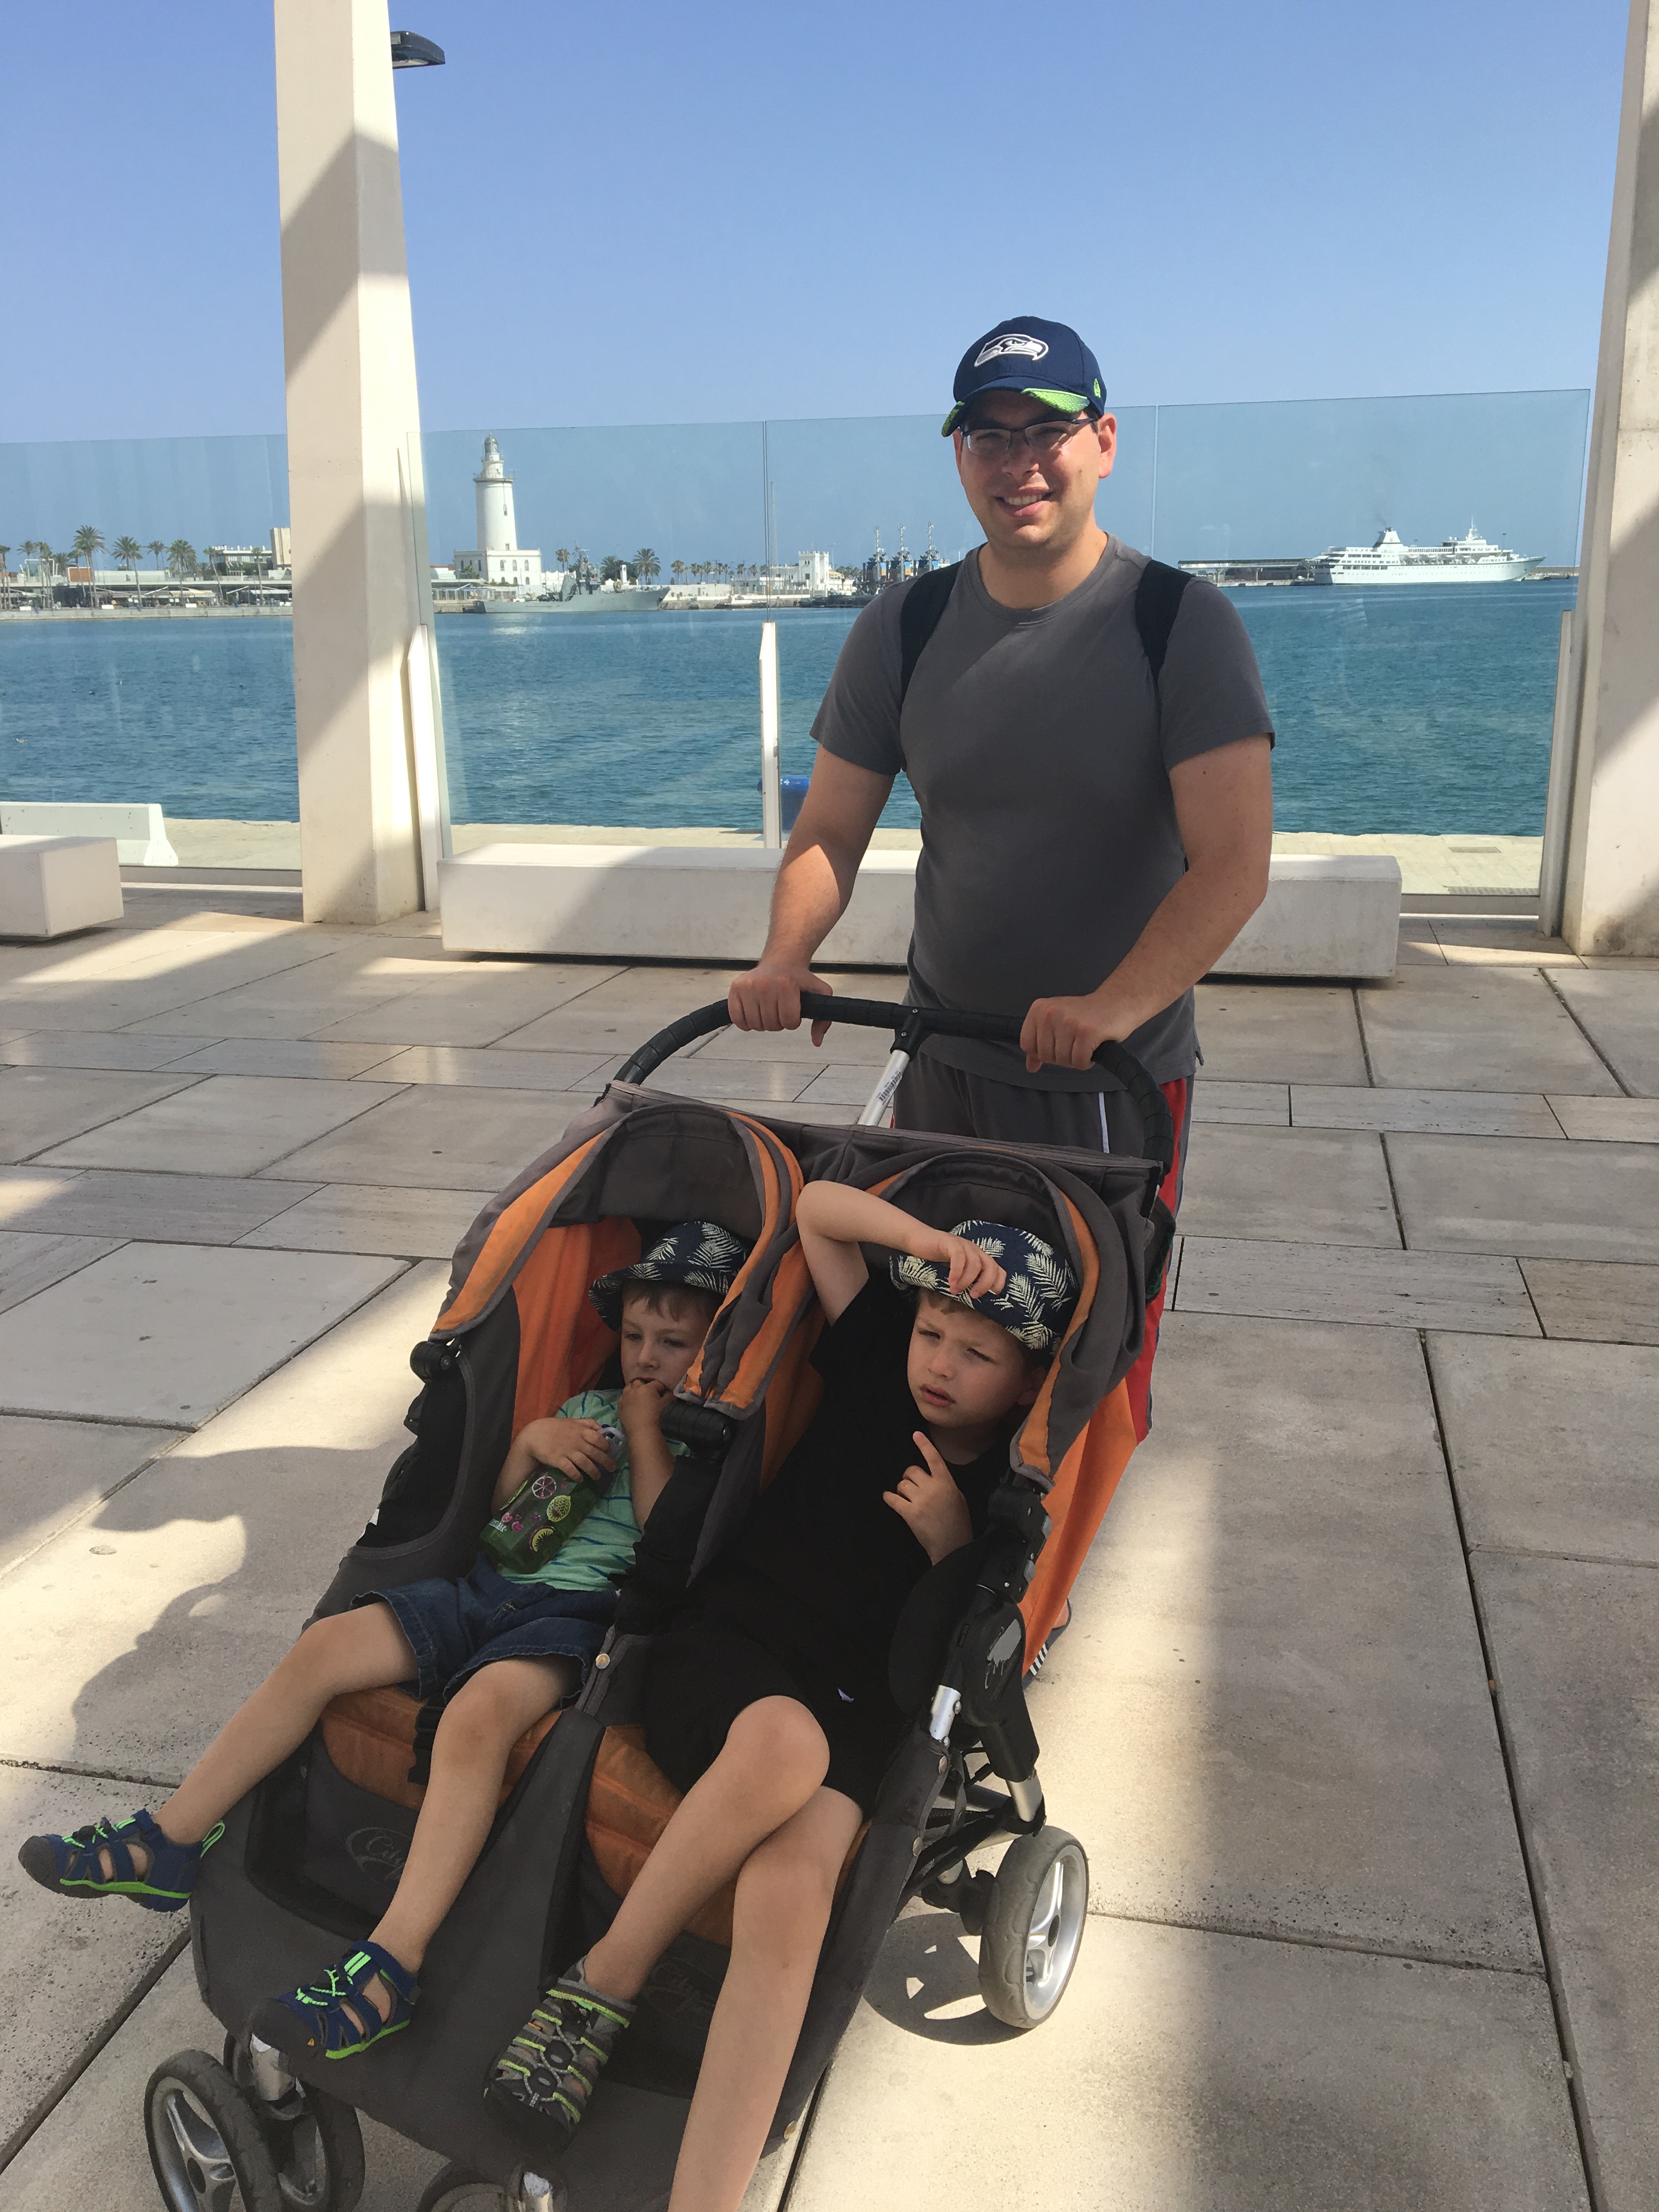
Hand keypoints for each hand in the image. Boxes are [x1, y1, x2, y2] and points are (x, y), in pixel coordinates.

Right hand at [518, 1416, 613, 1483]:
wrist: (535, 1434)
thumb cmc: (556, 1427)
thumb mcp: (573, 1421)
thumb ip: (588, 1423)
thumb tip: (602, 1429)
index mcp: (581, 1431)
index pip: (598, 1438)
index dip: (606, 1446)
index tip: (609, 1451)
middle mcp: (576, 1441)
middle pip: (595, 1453)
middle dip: (606, 1462)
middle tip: (612, 1468)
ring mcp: (567, 1451)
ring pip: (585, 1463)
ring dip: (593, 1471)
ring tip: (598, 1477)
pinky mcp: (558, 1460)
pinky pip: (570, 1470)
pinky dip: (577, 1475)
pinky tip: (580, 1479)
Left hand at [617, 1377, 671, 1437]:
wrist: (642, 1432)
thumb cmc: (657, 1417)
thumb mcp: (667, 1404)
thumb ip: (669, 1395)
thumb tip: (667, 1392)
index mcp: (647, 1387)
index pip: (656, 1383)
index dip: (661, 1387)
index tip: (664, 1392)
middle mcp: (634, 1389)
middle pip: (639, 1382)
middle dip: (644, 1385)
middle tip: (650, 1393)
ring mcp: (625, 1397)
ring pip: (628, 1388)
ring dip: (634, 1390)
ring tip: (639, 1397)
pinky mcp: (619, 1406)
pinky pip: (622, 1398)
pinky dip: (627, 1399)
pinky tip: (631, 1405)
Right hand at [728, 961, 833, 1045]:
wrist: (781, 961)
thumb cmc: (798, 978)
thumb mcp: (820, 992)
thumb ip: (823, 1019)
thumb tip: (816, 1041)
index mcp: (786, 985)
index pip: (789, 1022)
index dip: (793, 1022)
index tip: (793, 1011)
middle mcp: (765, 984)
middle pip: (771, 1025)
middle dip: (778, 1022)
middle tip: (779, 1010)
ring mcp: (748, 986)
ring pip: (755, 1024)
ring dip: (763, 1023)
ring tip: (768, 1009)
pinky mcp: (735, 988)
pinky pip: (737, 1019)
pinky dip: (745, 1022)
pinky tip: (754, 1013)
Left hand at [884, 1433, 974, 1564]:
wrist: (952, 1547)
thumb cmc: (959, 1523)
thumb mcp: (959, 1499)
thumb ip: (945, 1485)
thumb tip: (932, 1478)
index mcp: (947, 1484)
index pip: (934, 1459)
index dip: (925, 1446)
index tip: (915, 1434)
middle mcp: (932, 1488)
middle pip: (912, 1471)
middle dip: (910, 1477)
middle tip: (912, 1486)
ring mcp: (920, 1501)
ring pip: (902, 1484)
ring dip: (902, 1489)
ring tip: (907, 1498)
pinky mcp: (909, 1514)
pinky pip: (893, 1499)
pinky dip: (889, 1498)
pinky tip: (889, 1498)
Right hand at [931, 1232, 1005, 1299]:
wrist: (917, 1240)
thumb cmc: (936, 1259)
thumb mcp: (955, 1273)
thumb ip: (965, 1281)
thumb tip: (973, 1301)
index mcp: (979, 1258)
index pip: (999, 1271)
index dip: (998, 1285)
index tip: (988, 1300)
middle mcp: (975, 1250)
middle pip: (991, 1267)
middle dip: (985, 1284)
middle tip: (973, 1297)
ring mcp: (963, 1245)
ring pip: (975, 1264)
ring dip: (967, 1281)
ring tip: (955, 1291)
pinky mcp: (950, 1242)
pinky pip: (959, 1257)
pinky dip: (956, 1272)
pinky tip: (950, 1282)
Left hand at [1019, 988, 1130, 1073]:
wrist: (1117, 1002)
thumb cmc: (1086, 1015)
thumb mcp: (1057, 1023)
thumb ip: (1040, 1044)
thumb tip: (1031, 1066)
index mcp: (1039, 1009)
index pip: (1027, 1045)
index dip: (1043, 1052)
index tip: (1058, 1044)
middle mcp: (1050, 1013)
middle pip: (1045, 1055)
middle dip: (1062, 1056)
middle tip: (1075, 1043)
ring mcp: (1068, 1022)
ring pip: (1062, 1060)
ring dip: (1076, 1059)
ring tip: (1085, 1043)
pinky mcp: (1086, 1032)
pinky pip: (1079, 1061)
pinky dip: (1087, 1061)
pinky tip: (1093, 1048)